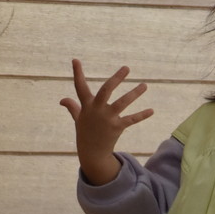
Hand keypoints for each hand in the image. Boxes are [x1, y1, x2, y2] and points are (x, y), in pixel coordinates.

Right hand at [60, 58, 152, 185]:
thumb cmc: (85, 133)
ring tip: (145, 85)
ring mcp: (107, 118)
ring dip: (134, 93)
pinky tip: (152, 110)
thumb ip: (72, 107)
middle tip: (127, 68)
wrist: (92, 153)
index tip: (75, 60)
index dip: (77, 73)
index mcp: (87, 106)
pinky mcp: (117, 127)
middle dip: (116, 78)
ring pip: (122, 102)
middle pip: (106, 90)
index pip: (80, 87)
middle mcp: (97, 110)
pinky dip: (142, 115)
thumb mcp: (78, 119)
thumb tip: (62, 100)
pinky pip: (131, 119)